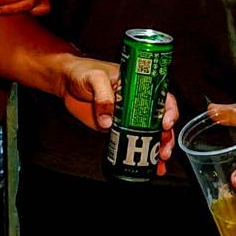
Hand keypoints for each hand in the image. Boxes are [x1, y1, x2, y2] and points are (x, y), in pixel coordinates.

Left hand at [54, 54, 177, 175]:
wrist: (66, 82)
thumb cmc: (83, 70)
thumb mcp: (95, 77)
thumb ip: (103, 96)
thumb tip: (108, 121)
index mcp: (137, 85)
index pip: (161, 96)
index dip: (168, 110)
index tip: (165, 123)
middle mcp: (135, 101)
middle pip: (159, 119)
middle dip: (166, 135)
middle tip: (164, 149)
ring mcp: (126, 116)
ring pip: (149, 133)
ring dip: (157, 148)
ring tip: (159, 160)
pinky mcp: (115, 128)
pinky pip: (130, 141)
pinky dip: (139, 155)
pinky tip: (147, 165)